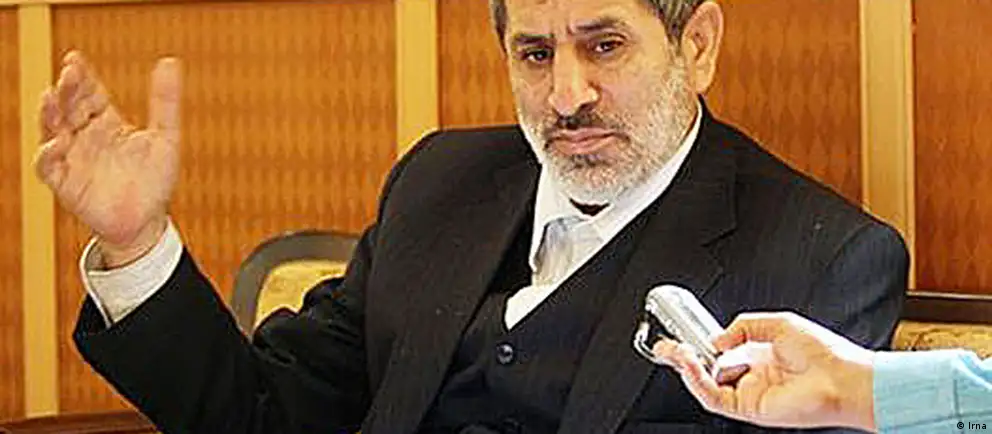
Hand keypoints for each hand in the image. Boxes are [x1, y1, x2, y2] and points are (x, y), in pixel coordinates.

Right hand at [35, 51, 180, 266]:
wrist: (148, 221)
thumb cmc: (155, 180)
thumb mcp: (166, 137)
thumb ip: (165, 102)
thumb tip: (168, 63)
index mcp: (106, 123)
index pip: (88, 93)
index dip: (80, 77)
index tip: (75, 59)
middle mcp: (85, 137)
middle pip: (68, 106)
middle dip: (66, 89)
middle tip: (69, 74)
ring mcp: (72, 158)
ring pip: (51, 130)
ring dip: (49, 114)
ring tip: (51, 98)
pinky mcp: (64, 182)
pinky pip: (48, 166)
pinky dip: (49, 154)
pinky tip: (58, 143)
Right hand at [652, 312, 876, 431]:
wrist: (842, 377)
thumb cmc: (823, 353)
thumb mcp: (777, 323)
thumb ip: (742, 326)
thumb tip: (716, 340)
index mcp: (759, 355)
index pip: (718, 352)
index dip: (697, 344)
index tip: (681, 335)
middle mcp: (751, 375)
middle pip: (706, 369)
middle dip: (683, 357)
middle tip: (666, 346)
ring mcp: (749, 393)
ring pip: (706, 385)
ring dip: (687, 368)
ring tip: (676, 352)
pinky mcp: (748, 409)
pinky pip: (714, 397)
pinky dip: (699, 381)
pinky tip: (693, 365)